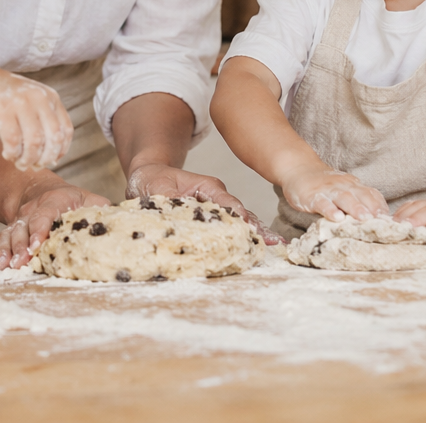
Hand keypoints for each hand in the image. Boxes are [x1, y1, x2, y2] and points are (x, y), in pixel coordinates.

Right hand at [0, 73, 73, 171]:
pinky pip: (13, 142)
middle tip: (35, 166)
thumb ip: (45, 122)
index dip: (61, 151)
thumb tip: (53, 158)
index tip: (51, 161)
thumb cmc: (8, 97)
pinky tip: (8, 155)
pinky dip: (12, 154)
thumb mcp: (34, 101)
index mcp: (50, 97)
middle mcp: (39, 99)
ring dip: (28, 159)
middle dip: (45, 159)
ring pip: (34, 142)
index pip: (65, 130)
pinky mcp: (2, 112)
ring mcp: (20, 104)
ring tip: (20, 163)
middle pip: (53, 139)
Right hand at [0, 177, 108, 269]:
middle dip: (19, 247)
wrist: (40, 189)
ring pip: (8, 235)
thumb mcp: (89, 199)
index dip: (39, 230)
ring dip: (3, 251)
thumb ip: (101, 209)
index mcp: (53, 202)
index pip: (44, 215)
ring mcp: (18, 221)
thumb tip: (120, 221)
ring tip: (0, 266)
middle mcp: (32, 210)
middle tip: (18, 263)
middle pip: (23, 228)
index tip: (36, 245)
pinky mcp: (9, 230)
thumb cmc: (70, 199)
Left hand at [126, 162, 281, 244]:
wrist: (149, 176)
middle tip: (276, 243)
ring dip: (255, 234)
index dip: (239, 216)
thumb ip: (168, 198)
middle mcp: (217, 197)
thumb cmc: (153, 180)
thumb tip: (176, 209)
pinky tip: (257, 248)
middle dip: (257, 228)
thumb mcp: (156, 186)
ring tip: (275, 247)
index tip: (249, 229)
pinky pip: (231, 228)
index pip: (228, 202)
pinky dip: (243, 238)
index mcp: (208, 187)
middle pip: (241, 213)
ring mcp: (217, 207)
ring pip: (240, 221)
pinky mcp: (212, 219)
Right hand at [279, 165, 387, 221]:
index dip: (382, 207)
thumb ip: (360, 201)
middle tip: (382, 222)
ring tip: (363, 219)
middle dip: (372, 209)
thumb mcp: (346, 189)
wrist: (300, 169)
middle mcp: (344, 186)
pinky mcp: (313, 196)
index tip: (393, 221)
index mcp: (354, 186)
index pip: (372, 195)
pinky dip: (330, 210)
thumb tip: (380, 220)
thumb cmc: (325, 185)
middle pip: (361, 196)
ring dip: (355, 208)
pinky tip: (336, 218)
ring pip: (344, 198)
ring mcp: (328, 190)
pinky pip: (323, 203)